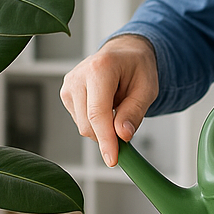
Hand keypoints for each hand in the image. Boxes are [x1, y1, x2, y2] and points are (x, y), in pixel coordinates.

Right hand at [60, 35, 158, 166]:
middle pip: (87, 123)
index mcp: (100, 68)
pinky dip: (95, 122)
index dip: (105, 140)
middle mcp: (78, 75)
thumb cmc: (138, 68)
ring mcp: (69, 84)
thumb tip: (122, 135)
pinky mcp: (66, 93)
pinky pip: (80, 121)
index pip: (98, 113)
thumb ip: (134, 112)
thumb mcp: (147, 88)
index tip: (113, 160)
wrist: (125, 53)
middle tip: (126, 128)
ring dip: (102, 128)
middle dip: (107, 136)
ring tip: (117, 106)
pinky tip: (106, 105)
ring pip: (82, 126)